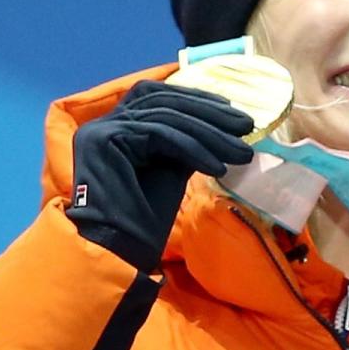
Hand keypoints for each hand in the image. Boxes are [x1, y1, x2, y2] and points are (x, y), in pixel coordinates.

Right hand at [65, 80, 253, 271]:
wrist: (120, 253)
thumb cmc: (145, 217)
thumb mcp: (171, 168)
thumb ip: (184, 141)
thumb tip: (219, 123)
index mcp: (116, 125)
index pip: (159, 96)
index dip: (196, 99)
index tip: (230, 109)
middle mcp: (103, 121)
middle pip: (165, 102)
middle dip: (210, 114)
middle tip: (247, 126)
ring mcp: (101, 128)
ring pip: (166, 118)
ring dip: (210, 135)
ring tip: (241, 152)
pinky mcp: (105, 139)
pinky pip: (161, 135)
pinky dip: (194, 149)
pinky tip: (219, 168)